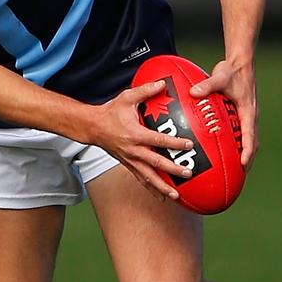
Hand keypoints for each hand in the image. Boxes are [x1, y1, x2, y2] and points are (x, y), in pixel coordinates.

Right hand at [93, 81, 194, 200]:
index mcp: (135, 134)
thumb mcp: (127, 97)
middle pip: (156, 163)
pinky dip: (151, 189)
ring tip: (176, 196)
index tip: (189, 145)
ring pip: (148, 177)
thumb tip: (162, 83)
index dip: (174, 143)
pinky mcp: (127, 165)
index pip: (158, 140)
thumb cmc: (110, 111)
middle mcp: (133, 150)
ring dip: (162, 187)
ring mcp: (130, 160)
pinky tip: (162, 197)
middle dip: (172, 169)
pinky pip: (141, 179)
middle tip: (188, 173)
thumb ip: (145, 91)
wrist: (92, 127)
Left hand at [189, 59, 258, 169]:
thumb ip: (206, 85)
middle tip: (238, 175)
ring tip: (234, 170)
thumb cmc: (231, 71)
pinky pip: (241, 133)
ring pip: (248, 140)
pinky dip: (237, 144)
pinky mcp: (242, 115)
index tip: (242, 164)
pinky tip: (224, 152)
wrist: (241, 64)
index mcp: (248, 111)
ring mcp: (247, 116)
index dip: (247, 151)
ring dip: (244, 154)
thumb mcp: (219, 77)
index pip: (249, 135)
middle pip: (252, 143)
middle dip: (247, 159)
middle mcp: (250, 116)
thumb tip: (192, 92)